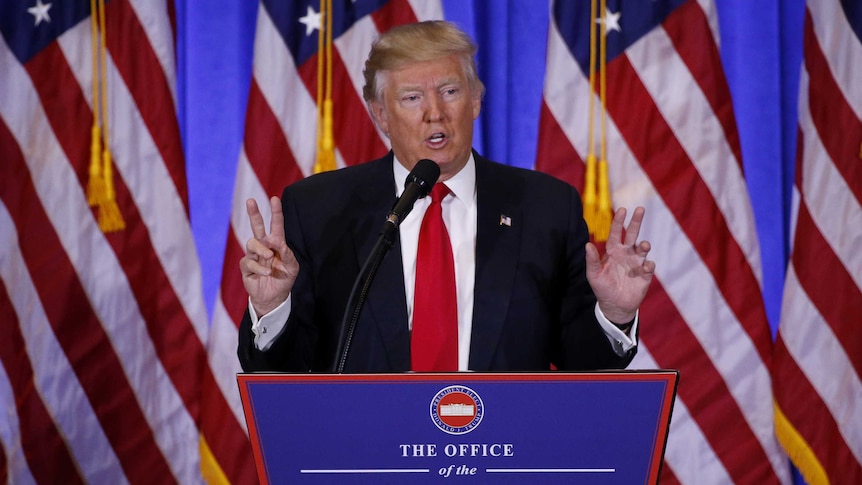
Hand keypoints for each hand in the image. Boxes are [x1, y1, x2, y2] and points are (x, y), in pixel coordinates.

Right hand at [239, 196, 298, 316]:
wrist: (274, 297)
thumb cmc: (283, 279)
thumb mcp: (292, 268)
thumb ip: (288, 255)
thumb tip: (279, 243)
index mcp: (276, 244)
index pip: (276, 225)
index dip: (276, 212)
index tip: (274, 198)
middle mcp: (263, 246)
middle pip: (256, 227)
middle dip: (254, 213)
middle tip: (251, 201)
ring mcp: (253, 255)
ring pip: (252, 243)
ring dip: (262, 249)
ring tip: (269, 257)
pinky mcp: (246, 266)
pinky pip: (249, 262)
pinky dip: (259, 267)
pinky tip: (266, 273)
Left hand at [585, 206, 654, 323]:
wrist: (615, 306)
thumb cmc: (602, 288)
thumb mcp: (594, 275)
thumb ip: (592, 260)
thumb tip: (587, 245)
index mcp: (613, 251)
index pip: (616, 233)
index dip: (618, 222)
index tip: (622, 209)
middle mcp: (626, 254)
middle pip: (633, 234)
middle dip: (636, 222)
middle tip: (640, 209)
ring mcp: (636, 263)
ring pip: (643, 249)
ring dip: (644, 245)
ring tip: (643, 245)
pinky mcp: (645, 274)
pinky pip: (649, 266)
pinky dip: (649, 265)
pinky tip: (646, 266)